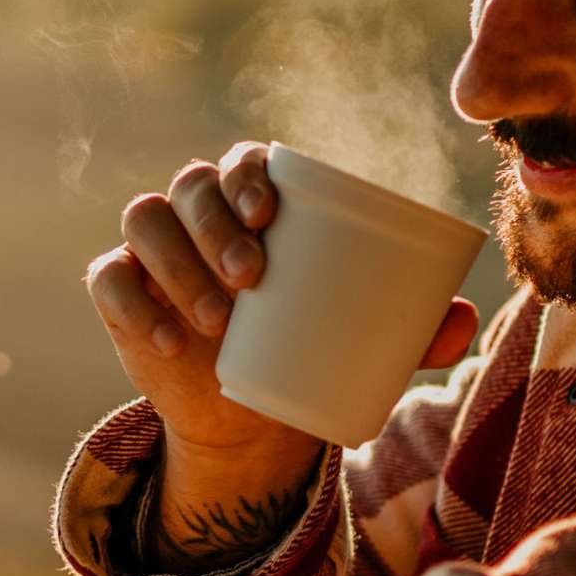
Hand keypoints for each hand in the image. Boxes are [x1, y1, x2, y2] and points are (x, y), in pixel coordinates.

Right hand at [85, 143, 477, 562]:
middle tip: (252, 276)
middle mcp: (198, 212)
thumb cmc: (310, 347)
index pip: (244, 162)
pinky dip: (133, 304)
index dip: (249, 174)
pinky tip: (164, 340)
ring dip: (176, 263)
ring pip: (146, 221)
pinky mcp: (120, 291)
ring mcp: (153, 249)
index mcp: (255, 200)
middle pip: (192, 186)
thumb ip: (417, 328)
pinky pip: (109, 279)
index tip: (272, 213)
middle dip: (216, 222)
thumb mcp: (365, 339)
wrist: (249, 413)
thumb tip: (466, 320)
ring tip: (217, 319)